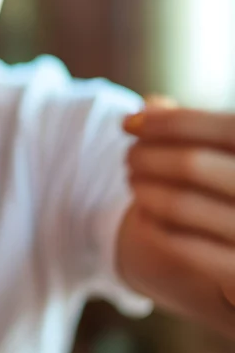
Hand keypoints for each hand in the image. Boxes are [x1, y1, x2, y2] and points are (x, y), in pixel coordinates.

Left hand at [122, 107, 234, 319]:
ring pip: (182, 205)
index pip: (227, 128)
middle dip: (147, 156)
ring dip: (144, 189)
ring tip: (132, 181)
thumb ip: (196, 131)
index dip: (173, 122)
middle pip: (194, 165)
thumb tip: (149, 105)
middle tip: (127, 157)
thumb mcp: (229, 159)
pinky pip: (184, 247)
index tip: (129, 121)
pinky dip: (156, 225)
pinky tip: (146, 215)